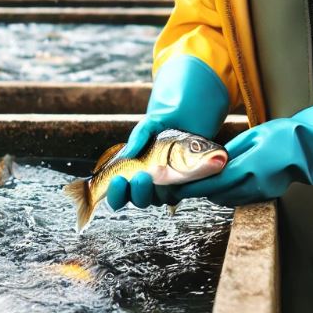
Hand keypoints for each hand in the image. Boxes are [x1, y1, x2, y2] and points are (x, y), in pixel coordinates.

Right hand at [106, 54, 228, 210]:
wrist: (195, 112)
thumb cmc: (169, 120)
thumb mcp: (150, 124)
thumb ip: (138, 137)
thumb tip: (127, 155)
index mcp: (136, 171)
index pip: (121, 193)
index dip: (116, 194)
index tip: (118, 180)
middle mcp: (151, 182)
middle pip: (139, 200)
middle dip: (136, 192)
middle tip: (139, 177)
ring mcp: (170, 184)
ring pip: (159, 199)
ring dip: (154, 191)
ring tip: (151, 175)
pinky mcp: (189, 182)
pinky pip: (180, 193)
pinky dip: (176, 189)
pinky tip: (174, 178)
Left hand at [165, 83, 312, 207]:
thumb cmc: (285, 135)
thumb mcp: (255, 135)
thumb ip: (232, 150)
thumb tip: (211, 161)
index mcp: (249, 168)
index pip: (212, 183)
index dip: (191, 187)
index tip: (174, 187)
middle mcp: (254, 185)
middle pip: (217, 195)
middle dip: (197, 191)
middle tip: (179, 184)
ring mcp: (262, 193)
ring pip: (228, 199)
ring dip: (211, 193)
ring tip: (196, 183)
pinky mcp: (267, 195)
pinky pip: (240, 198)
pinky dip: (226, 193)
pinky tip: (220, 183)